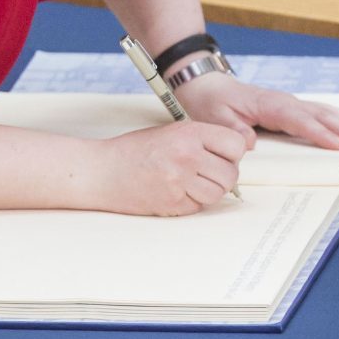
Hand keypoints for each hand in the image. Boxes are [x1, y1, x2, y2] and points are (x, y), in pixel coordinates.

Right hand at [95, 121, 245, 216]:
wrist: (103, 171)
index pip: (236, 145)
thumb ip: (202, 139)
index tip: (223, 155)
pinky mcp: (172, 204)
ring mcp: (179, 182)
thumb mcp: (171, 132)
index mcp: (188, 133)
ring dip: (209, 191)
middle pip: (230, 174)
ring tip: (190, 182)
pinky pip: (198, 207)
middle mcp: (186, 155)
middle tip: (206, 172)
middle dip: (223, 175)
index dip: (232, 153)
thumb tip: (235, 153)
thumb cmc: (135, 150)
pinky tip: (175, 191)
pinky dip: (192, 202)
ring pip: (217, 194)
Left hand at [174, 73, 338, 150]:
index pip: (297, 120)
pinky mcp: (289, 108)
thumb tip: (250, 143)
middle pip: (319, 115)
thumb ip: (233, 129)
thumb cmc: (210, 102)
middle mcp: (282, 102)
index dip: (319, 133)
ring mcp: (288, 103)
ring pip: (323, 112)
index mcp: (267, 105)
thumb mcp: (214, 117)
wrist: (205, 84)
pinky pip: (318, 112)